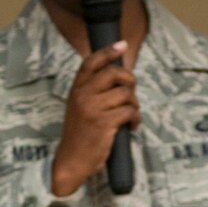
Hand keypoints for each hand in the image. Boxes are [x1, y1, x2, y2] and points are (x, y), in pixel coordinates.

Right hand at [51, 41, 137, 195]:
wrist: (71, 161)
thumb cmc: (80, 135)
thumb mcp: (79, 108)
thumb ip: (92, 92)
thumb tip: (119, 78)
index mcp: (76, 90)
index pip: (91, 63)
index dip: (108, 52)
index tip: (122, 45)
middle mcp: (83, 95)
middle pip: (114, 73)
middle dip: (129, 80)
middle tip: (131, 91)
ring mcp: (93, 108)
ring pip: (125, 93)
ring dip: (134, 104)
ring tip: (131, 116)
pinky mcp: (104, 122)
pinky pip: (130, 111)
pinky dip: (136, 118)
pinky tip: (132, 126)